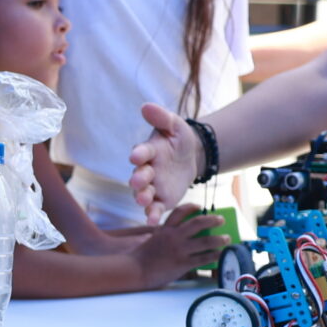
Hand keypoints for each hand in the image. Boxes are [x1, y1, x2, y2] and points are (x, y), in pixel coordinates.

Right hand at [118, 206, 227, 289]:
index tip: (200, 207)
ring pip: (206, 241)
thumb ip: (166, 235)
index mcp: (165, 229)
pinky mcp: (183, 263)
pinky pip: (204, 258)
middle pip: (198, 223)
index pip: (179, 212)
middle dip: (212, 220)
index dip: (191, 207)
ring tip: (226, 238)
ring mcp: (179, 250)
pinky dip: (214, 255)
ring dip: (219, 239)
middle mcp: (174, 236)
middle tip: (221, 220)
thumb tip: (181, 236)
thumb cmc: (142, 257)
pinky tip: (220, 254)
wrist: (135, 270)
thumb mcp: (153, 239)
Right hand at [126, 104, 203, 221]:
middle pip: (139, 176)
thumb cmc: (179, 140)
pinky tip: (152, 221)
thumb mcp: (176, 126)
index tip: (136, 156)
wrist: (190, 157)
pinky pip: (155, 209)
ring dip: (142, 198)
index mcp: (148, 151)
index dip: (139, 154)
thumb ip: (163, 118)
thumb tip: (146, 106)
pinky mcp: (161, 200)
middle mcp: (146, 170)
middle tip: (138, 182)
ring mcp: (152, 187)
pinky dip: (152, 215)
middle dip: (139, 179)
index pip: (141, 152)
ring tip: (143, 202)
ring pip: (144, 194)